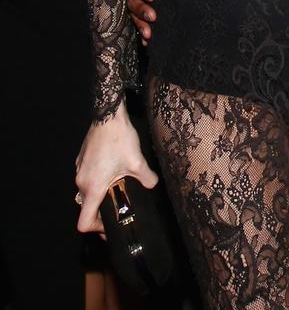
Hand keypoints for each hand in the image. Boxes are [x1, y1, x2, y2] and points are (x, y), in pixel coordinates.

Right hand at [75, 102, 157, 233]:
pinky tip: (114, 170)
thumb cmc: (119, 138)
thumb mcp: (137, 162)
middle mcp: (81, 181)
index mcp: (92, 187)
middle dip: (102, 210)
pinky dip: (97, 180)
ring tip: (118, 187)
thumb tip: (153, 185)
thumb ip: (147, 178)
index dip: (96, 229)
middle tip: (120, 206)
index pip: (84, 222)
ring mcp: (79, 169)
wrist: (108, 115)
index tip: (110, 225)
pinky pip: (87, 177)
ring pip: (86, 191)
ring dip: (100, 193)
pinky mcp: (81, 159)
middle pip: (86, 206)